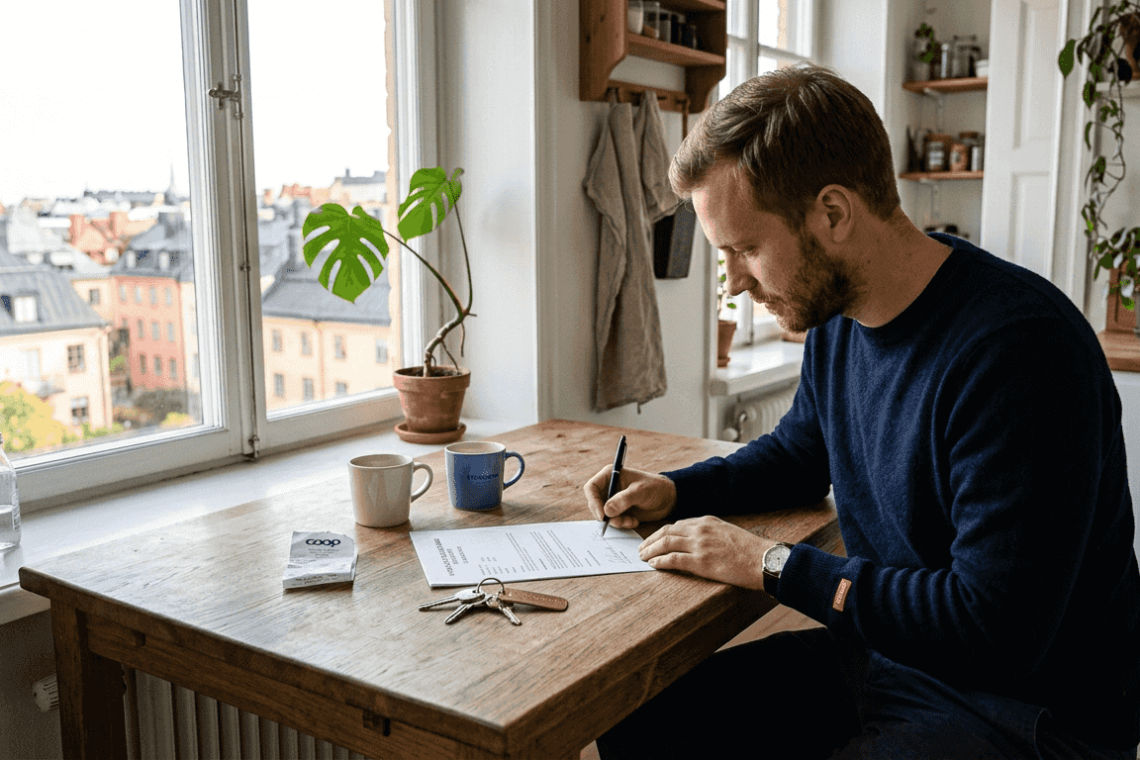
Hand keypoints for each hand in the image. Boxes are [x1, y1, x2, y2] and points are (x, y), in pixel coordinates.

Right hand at [583, 466, 676, 529]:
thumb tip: (606, 511)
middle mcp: (609, 487)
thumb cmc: (656, 488)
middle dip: (605, 515)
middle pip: (595, 504)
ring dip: (616, 521)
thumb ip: (623, 500)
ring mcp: (613, 500)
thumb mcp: (640, 491)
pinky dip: (622, 524)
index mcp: (611, 475)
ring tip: (630, 521)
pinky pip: (613, 521)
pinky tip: (634, 521)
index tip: (602, 515)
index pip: (591, 488)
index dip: (593, 502)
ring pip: (603, 515)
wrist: (669, 499)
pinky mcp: (619, 511)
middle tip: (619, 522)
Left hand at [638, 516, 774, 589]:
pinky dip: (660, 561)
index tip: (654, 538)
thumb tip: (695, 542)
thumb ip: (710, 533)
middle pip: (667, 531)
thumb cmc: (749, 550)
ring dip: (651, 550)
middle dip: (651, 540)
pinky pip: (673, 559)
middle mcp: (700, 530)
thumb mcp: (727, 532)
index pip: (677, 524)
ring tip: (643, 557)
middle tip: (642, 548)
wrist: (763, 560)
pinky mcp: (701, 562)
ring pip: (666, 543)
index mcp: (707, 521)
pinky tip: (654, 565)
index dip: (662, 532)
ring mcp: (700, 545)